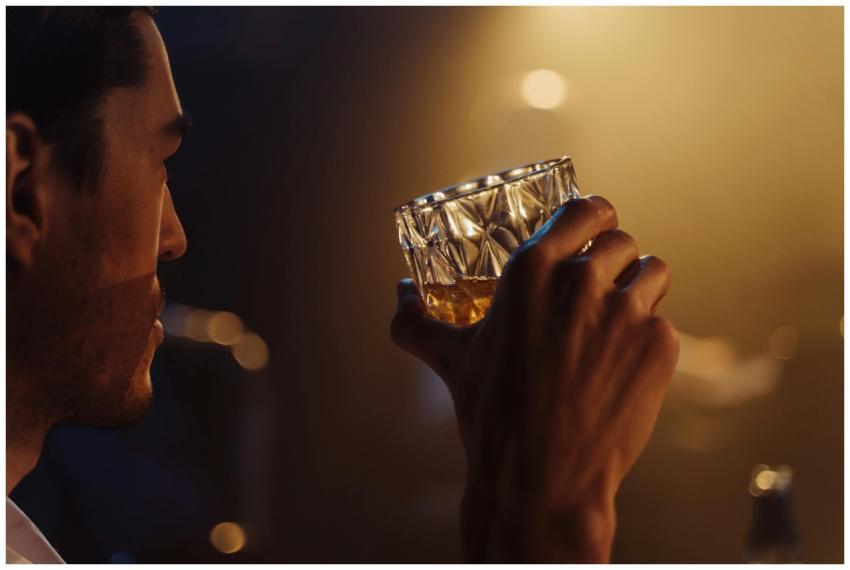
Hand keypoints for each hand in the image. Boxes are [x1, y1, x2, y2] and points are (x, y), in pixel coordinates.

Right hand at [391, 196, 678, 561]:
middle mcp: (582, 279)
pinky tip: (623, 368)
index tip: (592, 233)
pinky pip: (664, 322)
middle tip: (599, 293)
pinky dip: (649, 340)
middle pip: (621, 241)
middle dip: (614, 261)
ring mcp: (626, 311)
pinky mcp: (658, 345)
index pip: (586, 208)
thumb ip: (416, 320)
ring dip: (640, 290)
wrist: (540, 480)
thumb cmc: (492, 415)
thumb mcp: (449, 359)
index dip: (593, 218)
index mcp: (532, 269)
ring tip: (619, 324)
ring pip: (653, 272)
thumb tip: (399, 294)